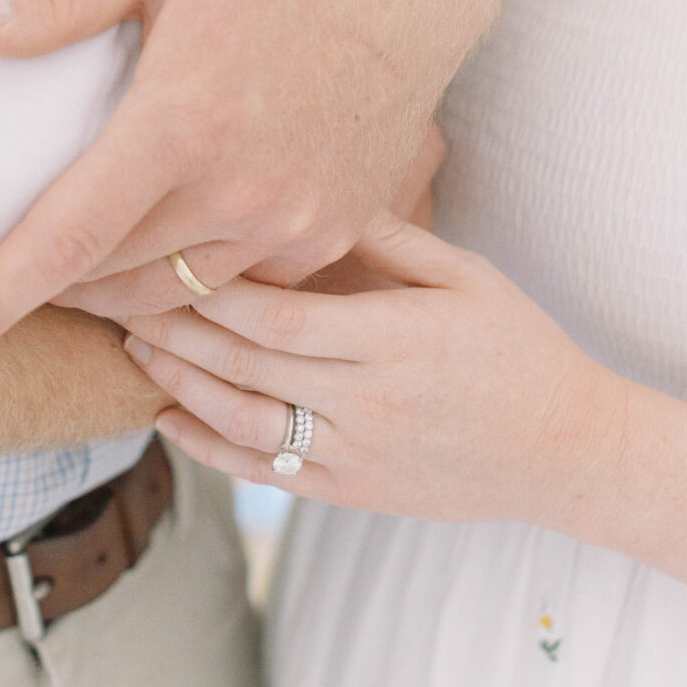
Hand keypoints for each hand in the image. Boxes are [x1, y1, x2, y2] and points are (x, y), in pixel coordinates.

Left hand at [0, 0, 500, 367]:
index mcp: (181, 124)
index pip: (64, 241)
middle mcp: (241, 192)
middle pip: (111, 282)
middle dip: (49, 288)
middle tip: (11, 268)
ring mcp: (295, 222)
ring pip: (177, 299)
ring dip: (117, 294)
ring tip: (82, 269)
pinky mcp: (335, 232)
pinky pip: (244, 288)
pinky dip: (194, 282)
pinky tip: (174, 247)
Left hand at [124, 216, 627, 525]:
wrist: (567, 450)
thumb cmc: (520, 347)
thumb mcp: (468, 275)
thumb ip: (389, 238)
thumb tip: (315, 193)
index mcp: (394, 339)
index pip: (277, 315)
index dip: (211, 291)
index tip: (164, 256)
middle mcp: (368, 402)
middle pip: (246, 365)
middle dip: (174, 329)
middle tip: (118, 295)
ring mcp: (357, 455)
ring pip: (243, 423)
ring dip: (178, 385)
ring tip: (132, 348)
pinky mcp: (353, 492)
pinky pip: (264, 474)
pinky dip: (208, 448)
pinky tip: (168, 417)